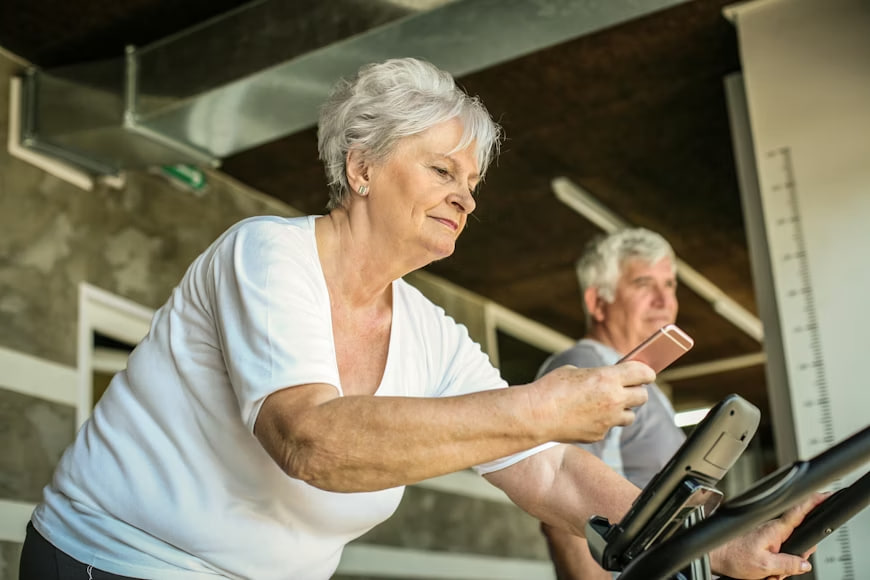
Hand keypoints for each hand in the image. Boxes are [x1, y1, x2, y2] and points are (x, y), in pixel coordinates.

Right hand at [534, 361, 652, 442]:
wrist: (535, 415)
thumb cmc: (551, 389)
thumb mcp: (576, 371)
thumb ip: (597, 376)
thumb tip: (609, 379)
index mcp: (608, 377)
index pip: (643, 373)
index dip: (646, 372)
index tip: (645, 373)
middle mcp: (613, 399)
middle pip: (643, 396)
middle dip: (636, 391)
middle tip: (627, 388)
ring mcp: (608, 420)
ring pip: (630, 415)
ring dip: (623, 409)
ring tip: (608, 404)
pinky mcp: (599, 434)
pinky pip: (609, 426)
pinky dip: (604, 421)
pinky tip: (587, 416)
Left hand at [710, 492, 827, 578]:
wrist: (714, 556)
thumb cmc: (732, 556)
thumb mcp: (765, 566)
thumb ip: (788, 564)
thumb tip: (804, 564)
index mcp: (775, 529)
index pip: (799, 511)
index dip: (814, 501)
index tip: (826, 494)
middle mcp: (771, 528)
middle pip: (798, 538)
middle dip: (797, 556)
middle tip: (783, 570)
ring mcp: (766, 534)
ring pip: (788, 549)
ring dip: (783, 564)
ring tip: (770, 573)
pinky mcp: (761, 541)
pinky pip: (777, 553)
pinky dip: (774, 565)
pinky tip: (765, 572)